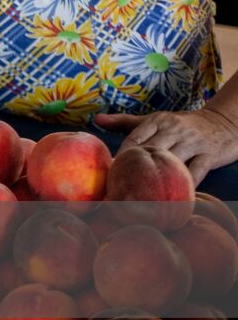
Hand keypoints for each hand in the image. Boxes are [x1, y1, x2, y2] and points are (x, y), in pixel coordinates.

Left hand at [94, 107, 237, 186]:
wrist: (223, 123)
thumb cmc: (180, 124)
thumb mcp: (155, 119)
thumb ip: (124, 121)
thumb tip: (96, 120)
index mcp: (157, 120)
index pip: (134, 139)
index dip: (121, 157)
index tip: (109, 175)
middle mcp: (174, 130)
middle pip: (151, 151)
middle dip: (136, 171)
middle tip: (121, 192)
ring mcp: (193, 142)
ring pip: (173, 162)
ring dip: (159, 181)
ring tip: (143, 199)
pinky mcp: (210, 155)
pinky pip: (196, 173)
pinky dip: (185, 186)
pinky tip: (174, 200)